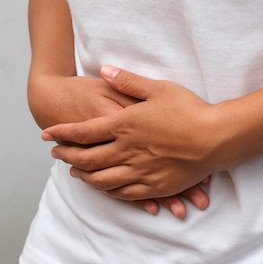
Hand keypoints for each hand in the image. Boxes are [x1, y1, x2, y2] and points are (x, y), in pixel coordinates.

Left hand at [42, 65, 220, 204]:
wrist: (215, 139)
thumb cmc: (189, 110)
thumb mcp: (158, 88)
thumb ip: (128, 81)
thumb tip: (104, 70)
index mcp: (124, 125)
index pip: (83, 132)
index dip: (62, 133)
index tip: (47, 134)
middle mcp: (126, 151)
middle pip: (86, 159)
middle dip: (67, 156)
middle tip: (55, 155)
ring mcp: (140, 171)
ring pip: (102, 179)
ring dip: (84, 176)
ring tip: (74, 174)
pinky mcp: (154, 186)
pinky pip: (124, 193)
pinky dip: (109, 191)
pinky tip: (105, 187)